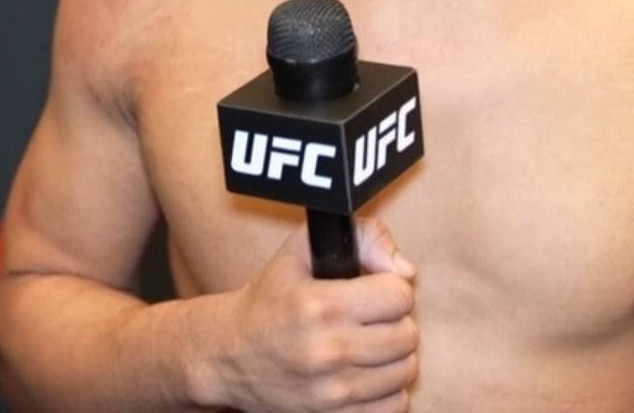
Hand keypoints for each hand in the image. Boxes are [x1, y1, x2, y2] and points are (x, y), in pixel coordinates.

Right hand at [217, 217, 420, 411]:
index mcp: (320, 305)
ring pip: (405, 370)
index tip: (374, 291)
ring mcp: (331, 391)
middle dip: (395, 321)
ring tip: (369, 345)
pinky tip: (366, 373)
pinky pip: (395, 404)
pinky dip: (388, 389)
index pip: (399, 295)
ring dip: (393, 356)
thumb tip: (405, 270)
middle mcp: (328, 351)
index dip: (391, 288)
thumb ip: (361, 237)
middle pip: (407, 334)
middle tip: (372, 318)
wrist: (226, 356)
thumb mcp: (300, 252)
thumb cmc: (268, 300)